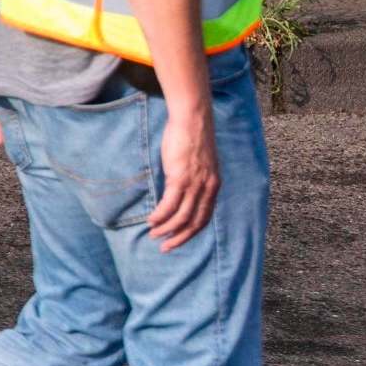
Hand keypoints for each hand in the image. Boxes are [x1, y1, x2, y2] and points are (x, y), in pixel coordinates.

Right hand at [148, 104, 219, 250]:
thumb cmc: (193, 138)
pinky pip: (169, 205)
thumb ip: (195, 180)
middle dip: (179, 238)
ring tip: (154, 235)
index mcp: (214, 185)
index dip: (191, 232)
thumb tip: (181, 193)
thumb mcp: (200, 164)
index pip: (205, 217)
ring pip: (181, 217)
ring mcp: (195, 184)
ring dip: (166, 229)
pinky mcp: (180, 178)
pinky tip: (151, 220)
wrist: (193, 119)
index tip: (178, 240)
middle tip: (165, 247)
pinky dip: (159, 216)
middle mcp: (208, 188)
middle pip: (194, 222)